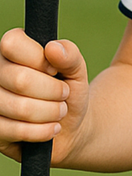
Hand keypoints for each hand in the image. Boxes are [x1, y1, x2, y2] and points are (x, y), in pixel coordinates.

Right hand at [0, 29, 89, 166]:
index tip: (54, 70)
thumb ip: (70, 55)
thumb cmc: (68, 91)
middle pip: (20, 80)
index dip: (39, 60)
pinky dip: (43, 131)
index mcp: (11, 51)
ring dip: (51, 112)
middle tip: (63, 95)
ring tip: (60, 111)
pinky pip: (17, 131)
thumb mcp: (76, 70)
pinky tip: (52, 128)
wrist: (69, 126)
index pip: (12, 44)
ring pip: (20, 108)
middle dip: (53, 91)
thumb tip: (53, 48)